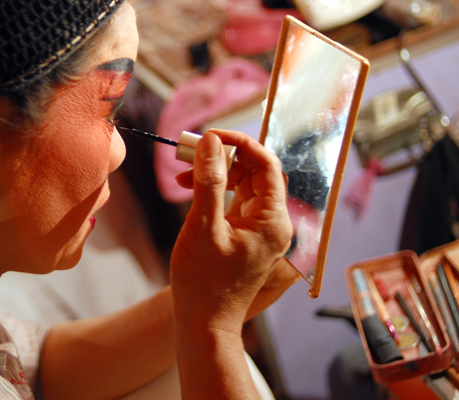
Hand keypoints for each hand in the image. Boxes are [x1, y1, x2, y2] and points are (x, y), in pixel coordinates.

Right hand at [170, 130, 292, 329]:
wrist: (204, 323)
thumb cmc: (204, 283)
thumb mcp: (203, 227)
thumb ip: (209, 182)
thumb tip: (211, 142)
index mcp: (274, 221)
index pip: (266, 164)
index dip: (240, 142)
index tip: (210, 135)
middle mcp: (274, 222)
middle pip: (255, 171)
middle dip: (223, 156)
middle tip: (190, 151)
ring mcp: (260, 228)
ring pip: (243, 183)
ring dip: (216, 171)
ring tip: (184, 172)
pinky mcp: (246, 234)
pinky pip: (235, 199)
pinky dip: (215, 190)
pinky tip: (191, 188)